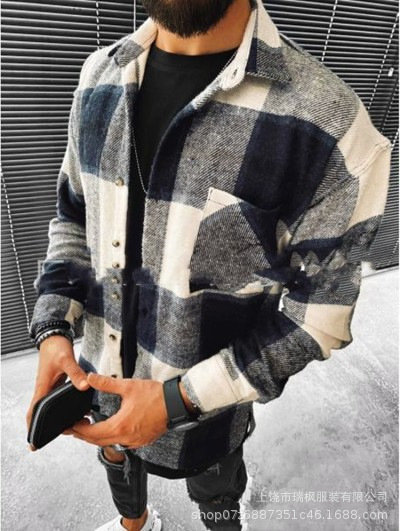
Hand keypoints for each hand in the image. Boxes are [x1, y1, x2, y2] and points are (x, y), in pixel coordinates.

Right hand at [26, 335, 89, 450]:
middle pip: (40, 412)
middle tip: (59, 435)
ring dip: (54, 417)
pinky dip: (61, 407)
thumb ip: (75, 373)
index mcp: (42, 386)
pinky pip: (55, 399)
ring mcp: (49, 386)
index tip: (33, 441)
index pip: (34, 411)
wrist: (54, 336)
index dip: (32, 426)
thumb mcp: (66, 360)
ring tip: (69, 427)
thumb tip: (84, 387)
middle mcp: (44, 388)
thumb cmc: (56, 347)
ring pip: (49, 406)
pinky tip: (73, 411)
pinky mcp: (55, 383)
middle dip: (46, 426)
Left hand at [63, 373, 167, 447]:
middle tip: (74, 429)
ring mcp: (135, 441)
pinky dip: (112, 438)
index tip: (71, 426)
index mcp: (120, 426)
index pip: (92, 433)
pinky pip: (122, 444)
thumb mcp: (128, 386)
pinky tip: (111, 429)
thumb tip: (90, 379)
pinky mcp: (143, 441)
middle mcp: (126, 438)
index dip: (79, 430)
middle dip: (84, 436)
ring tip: (90, 428)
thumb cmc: (155, 395)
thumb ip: (107, 383)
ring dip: (98, 438)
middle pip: (99, 442)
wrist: (176, 403)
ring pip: (110, 444)